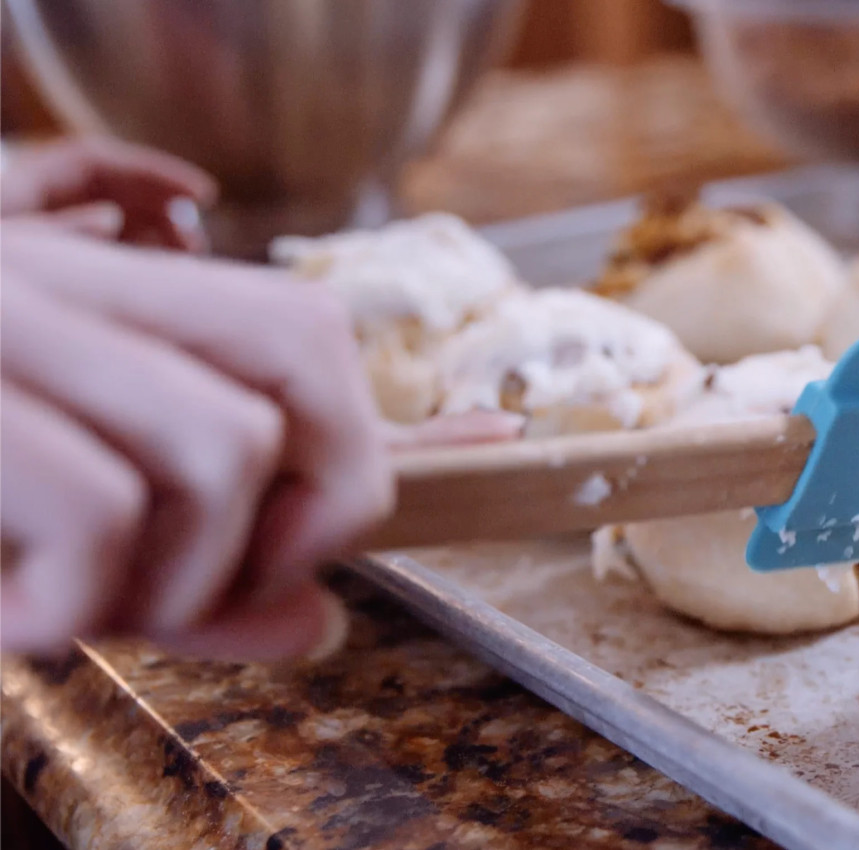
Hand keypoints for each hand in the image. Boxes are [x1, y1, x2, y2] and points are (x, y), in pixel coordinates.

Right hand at [0, 223, 391, 660]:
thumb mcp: (59, 542)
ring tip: (77, 609)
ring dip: (187, 578)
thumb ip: (190, 576)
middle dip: (325, 495)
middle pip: (305, 342)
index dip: (399, 401)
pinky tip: (12, 618)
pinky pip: (102, 509)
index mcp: (81, 298)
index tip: (493, 434)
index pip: (294, 324)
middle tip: (238, 586)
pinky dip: (77, 602)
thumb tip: (318, 623)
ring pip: (231, 440)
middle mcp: (48, 278)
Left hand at [1, 136, 215, 251]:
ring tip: (183, 269)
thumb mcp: (17, 248)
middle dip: (161, 213)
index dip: (156, 173)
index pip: (99, 162)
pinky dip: (132, 266)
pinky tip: (156, 285)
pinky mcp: (55, 270)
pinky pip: (101, 259)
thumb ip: (61, 234)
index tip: (203, 194)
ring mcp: (44, 240)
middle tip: (197, 245)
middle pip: (110, 192)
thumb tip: (112, 219)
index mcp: (22, 186)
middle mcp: (33, 207)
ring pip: (110, 227)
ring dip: (152, 242)